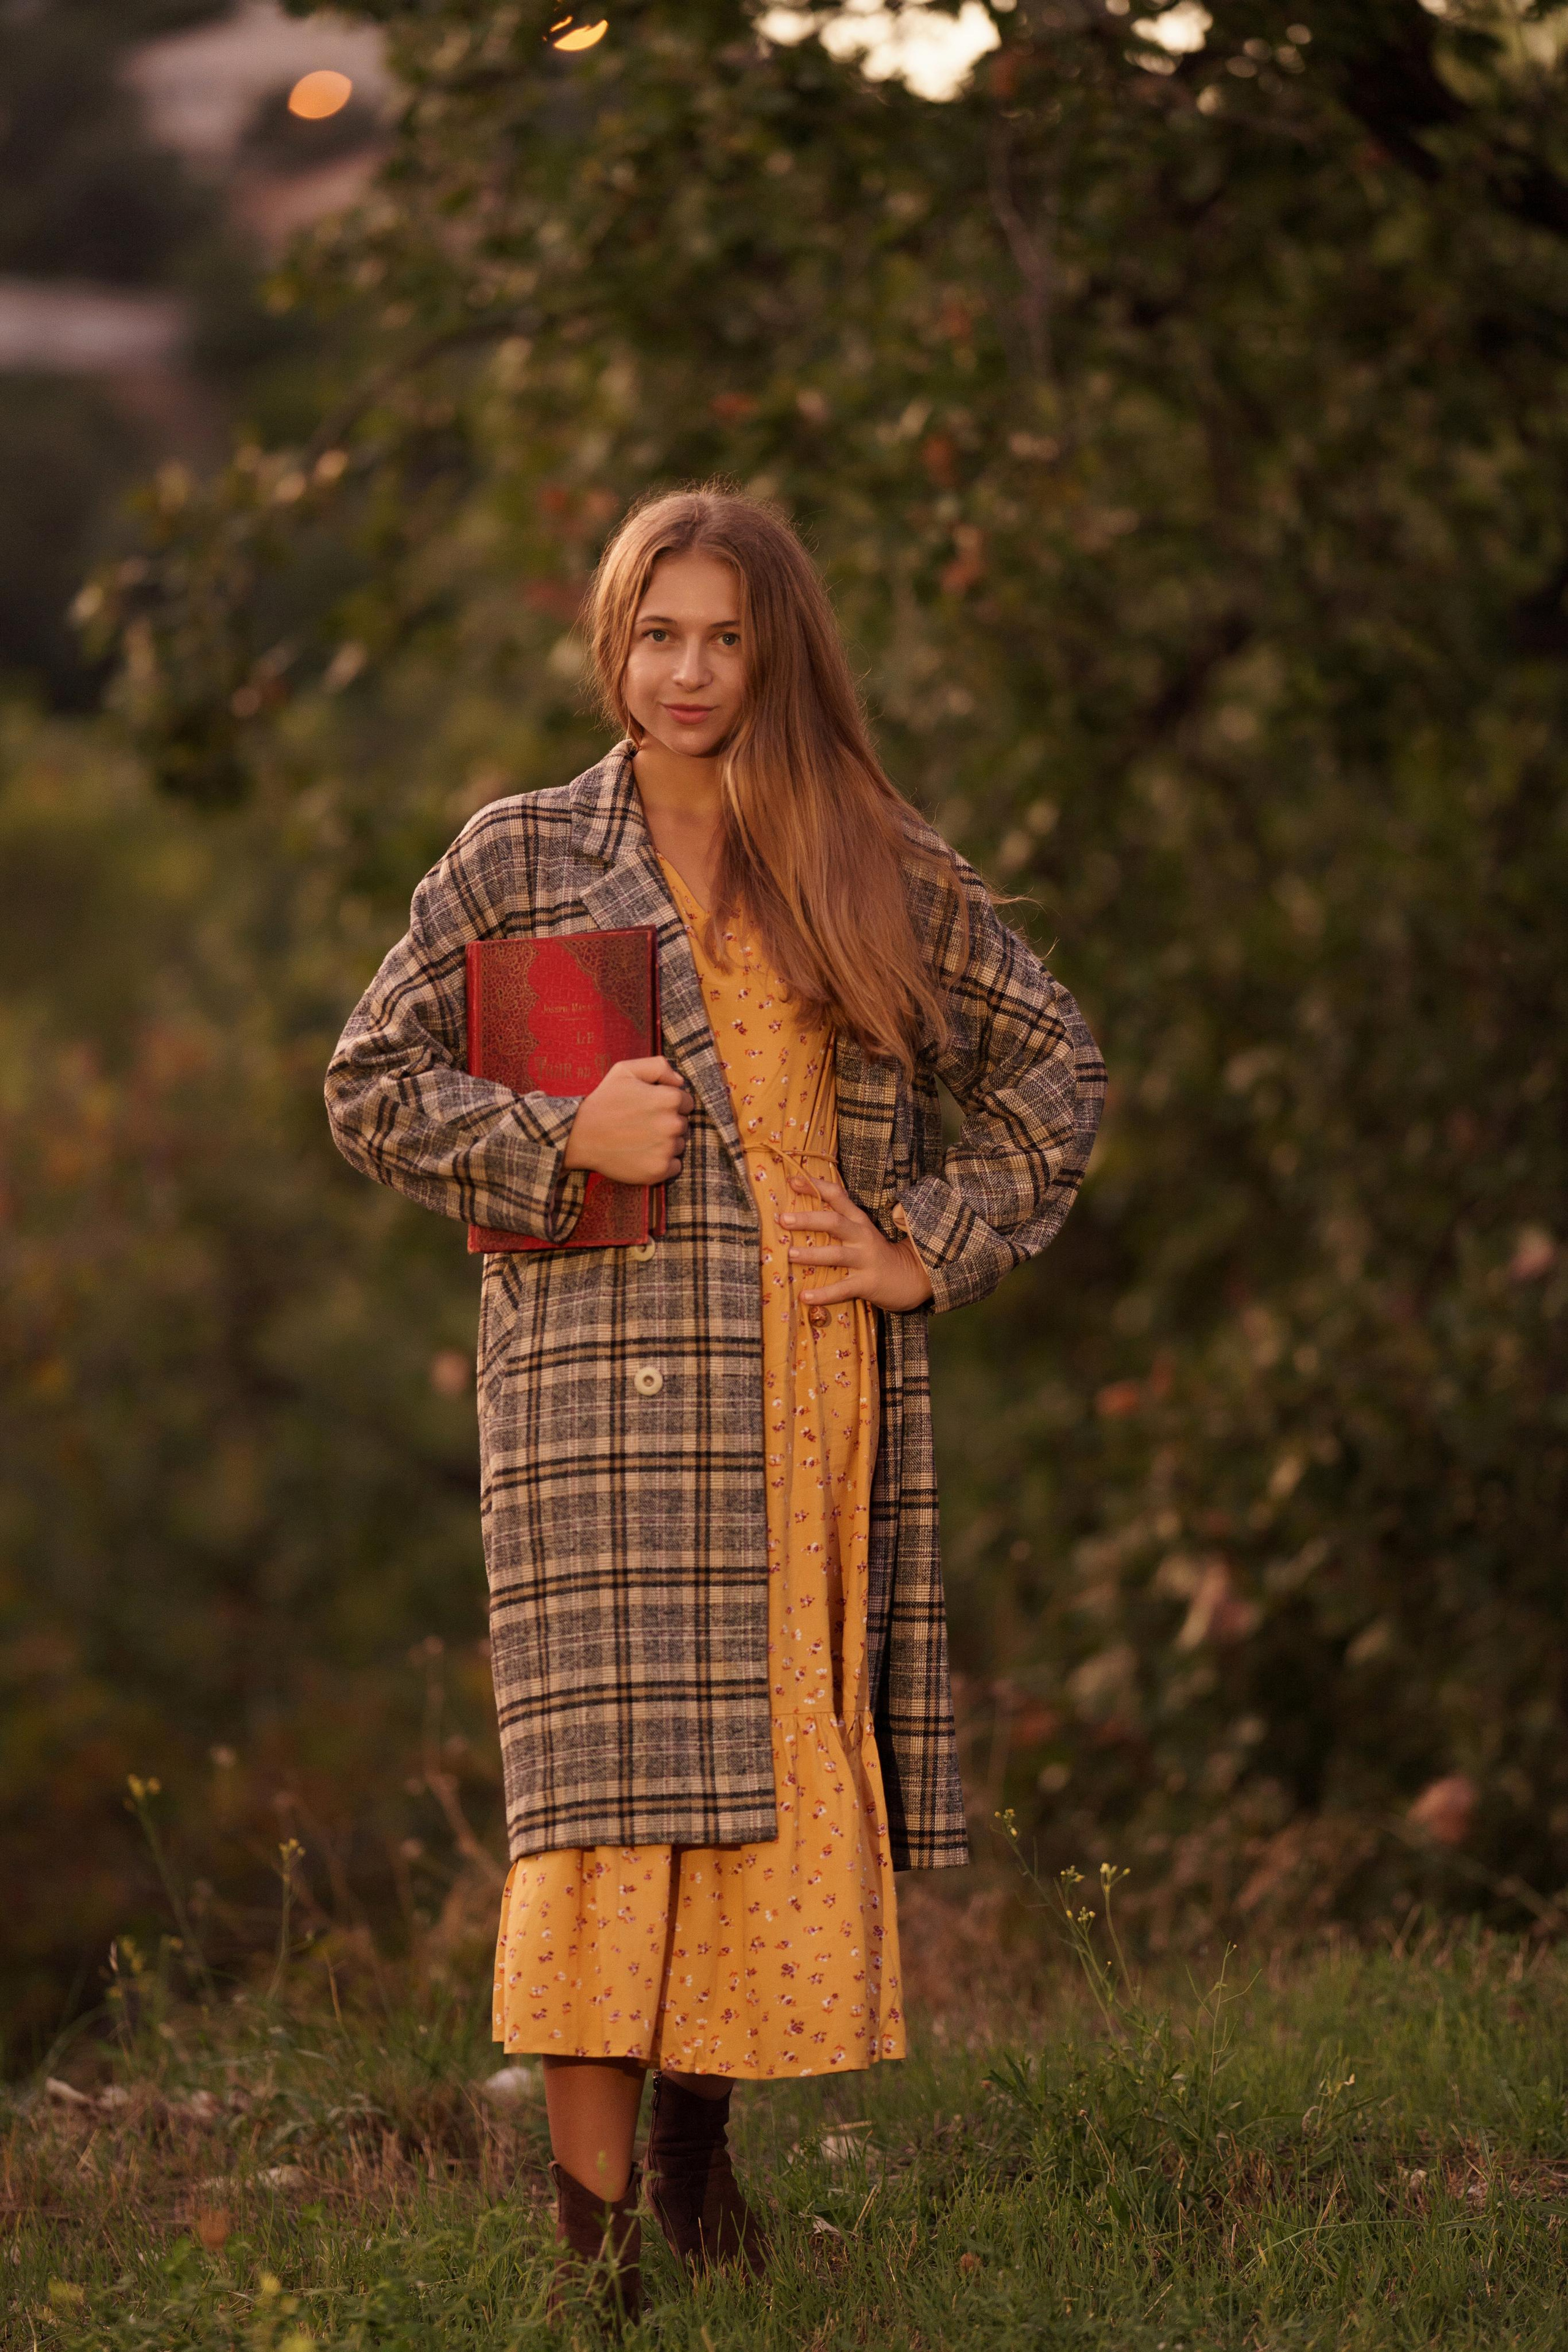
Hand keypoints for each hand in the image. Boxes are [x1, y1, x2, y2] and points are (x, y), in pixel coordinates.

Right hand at [563, 1056, 692, 1183]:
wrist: (580, 1136)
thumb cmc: (603, 1101)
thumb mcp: (625, 1070)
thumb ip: (658, 1067)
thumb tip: (681, 1081)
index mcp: (669, 1099)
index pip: (686, 1103)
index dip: (669, 1104)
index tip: (650, 1108)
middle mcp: (673, 1124)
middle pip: (683, 1125)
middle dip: (667, 1123)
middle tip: (642, 1124)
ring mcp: (667, 1149)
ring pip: (679, 1145)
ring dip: (665, 1143)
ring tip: (639, 1139)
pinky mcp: (659, 1170)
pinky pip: (675, 1165)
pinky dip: (662, 1162)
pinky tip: (642, 1154)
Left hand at [780, 1176, 934, 1310]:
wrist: (912, 1277)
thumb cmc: (877, 1254)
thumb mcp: (862, 1232)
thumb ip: (839, 1222)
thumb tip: (802, 1215)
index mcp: (859, 1221)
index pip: (838, 1197)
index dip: (815, 1187)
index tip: (792, 1181)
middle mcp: (862, 1236)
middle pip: (834, 1223)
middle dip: (808, 1220)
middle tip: (783, 1219)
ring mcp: (866, 1260)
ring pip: (837, 1255)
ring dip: (812, 1255)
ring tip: (789, 1255)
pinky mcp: (868, 1283)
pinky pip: (843, 1289)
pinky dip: (823, 1294)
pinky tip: (805, 1296)